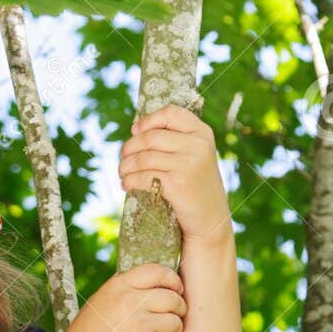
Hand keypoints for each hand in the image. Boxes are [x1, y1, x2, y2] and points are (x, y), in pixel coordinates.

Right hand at [60, 263, 185, 331]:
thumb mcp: (100, 301)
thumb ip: (125, 291)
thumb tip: (155, 286)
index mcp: (119, 286)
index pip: (157, 271)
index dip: (173, 280)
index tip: (177, 289)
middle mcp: (130, 301)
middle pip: (172, 297)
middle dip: (180, 307)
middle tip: (178, 314)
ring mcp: (139, 322)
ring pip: (175, 320)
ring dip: (177, 328)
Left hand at [118, 104, 232, 243]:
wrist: (210, 218)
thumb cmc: (197, 185)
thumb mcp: (196, 155)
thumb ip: (176, 140)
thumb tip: (136, 130)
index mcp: (202, 133)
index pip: (171, 113)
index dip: (149, 120)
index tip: (135, 130)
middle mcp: (197, 145)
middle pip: (151, 137)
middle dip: (130, 147)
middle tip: (122, 157)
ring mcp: (187, 164)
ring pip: (143, 158)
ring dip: (125, 166)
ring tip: (122, 172)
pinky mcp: (175, 184)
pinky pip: (142, 177)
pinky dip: (129, 181)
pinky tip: (126, 184)